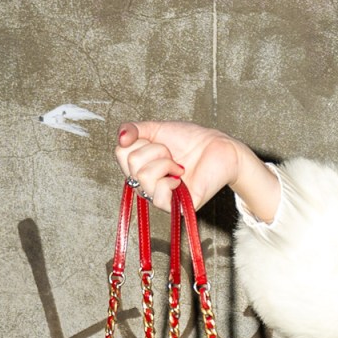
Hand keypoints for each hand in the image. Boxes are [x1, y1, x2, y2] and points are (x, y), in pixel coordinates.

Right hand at [114, 119, 244, 211]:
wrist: (218, 147)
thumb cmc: (190, 140)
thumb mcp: (156, 129)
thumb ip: (134, 130)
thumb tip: (121, 138)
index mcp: (140, 166)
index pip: (120, 152)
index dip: (139, 140)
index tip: (159, 142)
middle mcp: (146, 183)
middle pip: (130, 163)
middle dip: (154, 150)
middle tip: (171, 154)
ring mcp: (160, 196)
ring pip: (143, 176)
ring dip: (164, 163)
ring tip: (179, 165)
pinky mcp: (175, 208)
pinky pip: (157, 197)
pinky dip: (168, 181)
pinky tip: (180, 179)